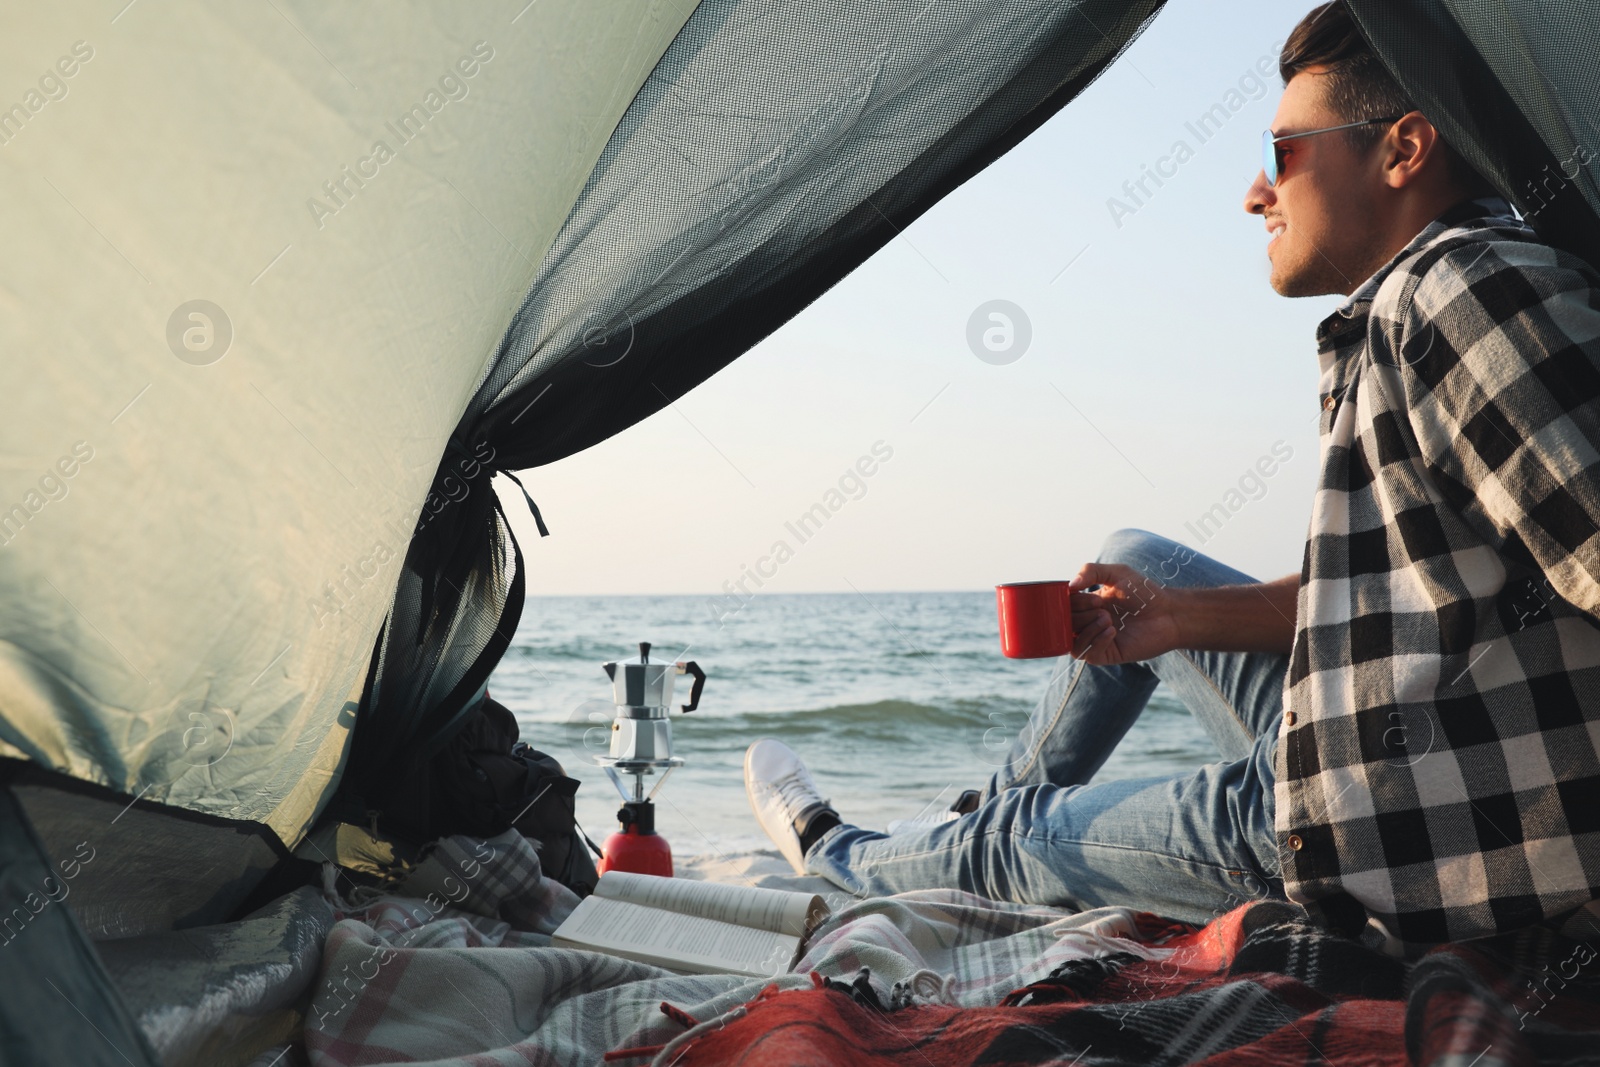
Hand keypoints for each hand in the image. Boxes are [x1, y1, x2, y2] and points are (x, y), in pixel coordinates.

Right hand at [1068, 562, 1183, 665]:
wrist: (1168, 613)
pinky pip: (1087, 655)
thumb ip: (1091, 570)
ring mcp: (1097, 640)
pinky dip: (1095, 641)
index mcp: (1087, 605)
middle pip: (1066, 624)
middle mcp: (1089, 623)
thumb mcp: (1116, 573)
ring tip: (1108, 619)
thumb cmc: (1145, 593)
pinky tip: (1112, 631)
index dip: (1072, 602)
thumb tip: (1070, 585)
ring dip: (1086, 628)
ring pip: (1072, 642)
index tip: (1094, 598)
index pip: (1064, 607)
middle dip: (1081, 615)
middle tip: (1103, 609)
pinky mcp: (1108, 654)